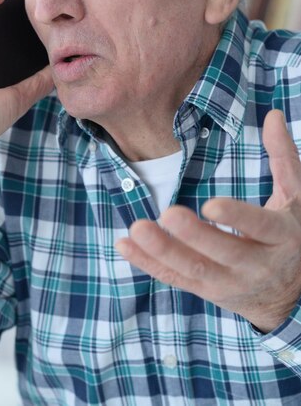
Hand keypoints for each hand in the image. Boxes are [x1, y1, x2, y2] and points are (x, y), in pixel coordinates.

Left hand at [115, 110, 300, 332]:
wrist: (291, 294)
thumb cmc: (290, 233)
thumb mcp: (296, 196)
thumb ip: (283, 156)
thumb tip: (273, 114)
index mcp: (281, 236)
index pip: (260, 226)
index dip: (237, 216)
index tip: (210, 203)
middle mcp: (257, 264)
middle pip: (223, 252)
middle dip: (194, 236)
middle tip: (167, 213)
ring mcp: (230, 282)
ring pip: (195, 270)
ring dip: (164, 251)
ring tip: (137, 228)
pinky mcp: (208, 291)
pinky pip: (176, 279)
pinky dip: (149, 264)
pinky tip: (125, 245)